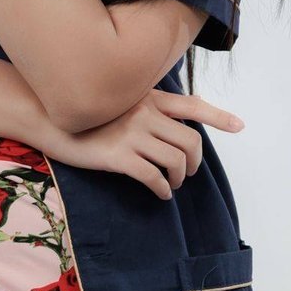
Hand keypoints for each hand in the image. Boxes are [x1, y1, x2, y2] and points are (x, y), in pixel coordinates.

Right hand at [41, 89, 245, 200]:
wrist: (50, 119)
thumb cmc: (85, 114)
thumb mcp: (117, 101)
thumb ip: (142, 107)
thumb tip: (164, 124)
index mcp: (146, 97)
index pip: (191, 105)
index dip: (218, 116)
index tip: (240, 125)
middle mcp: (144, 112)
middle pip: (191, 139)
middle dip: (195, 161)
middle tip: (187, 173)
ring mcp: (132, 134)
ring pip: (175, 160)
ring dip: (179, 178)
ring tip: (171, 184)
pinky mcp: (118, 156)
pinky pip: (153, 176)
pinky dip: (162, 189)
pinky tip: (159, 193)